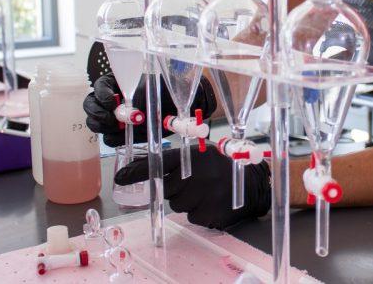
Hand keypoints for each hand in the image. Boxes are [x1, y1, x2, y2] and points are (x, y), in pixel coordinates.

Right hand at [83, 73, 216, 146]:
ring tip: (120, 126)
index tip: (111, 103)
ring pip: (96, 123)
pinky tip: (127, 134)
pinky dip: (115, 138)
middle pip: (90, 106)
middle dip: (98, 113)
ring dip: (104, 126)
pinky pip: (109, 138)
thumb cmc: (163, 91)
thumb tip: (131, 109)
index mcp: (114, 83)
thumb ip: (137, 97)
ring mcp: (113, 117)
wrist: (177, 107)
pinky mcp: (120, 133)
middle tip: (111, 119)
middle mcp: (110, 100)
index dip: (102, 95)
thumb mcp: (150, 88)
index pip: (99, 87)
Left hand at [114, 146, 270, 229]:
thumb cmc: (224, 167)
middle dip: (175, 188)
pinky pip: (192, 216)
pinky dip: (199, 211)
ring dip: (187, 201)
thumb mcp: (203, 155)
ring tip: (206, 191)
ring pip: (178, 205)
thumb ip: (179, 161)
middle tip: (193, 183)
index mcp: (194, 157)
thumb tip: (145, 167)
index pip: (158, 163)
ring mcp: (203, 196)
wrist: (253, 185)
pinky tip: (212, 202)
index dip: (137, 171)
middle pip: (167, 189)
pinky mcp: (209, 213)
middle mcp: (197, 175)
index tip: (120, 177)